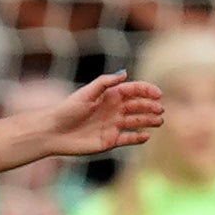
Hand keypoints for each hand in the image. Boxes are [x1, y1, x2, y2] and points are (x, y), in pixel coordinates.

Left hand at [39, 71, 164, 156]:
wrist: (54, 132)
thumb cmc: (67, 110)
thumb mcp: (86, 93)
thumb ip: (105, 83)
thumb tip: (125, 74)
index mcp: (109, 95)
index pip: (133, 90)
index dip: (147, 91)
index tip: (158, 94)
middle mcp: (113, 109)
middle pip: (138, 106)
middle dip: (150, 106)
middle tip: (160, 109)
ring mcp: (113, 125)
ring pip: (136, 122)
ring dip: (149, 121)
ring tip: (159, 121)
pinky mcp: (110, 140)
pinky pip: (128, 138)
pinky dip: (138, 137)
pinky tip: (146, 136)